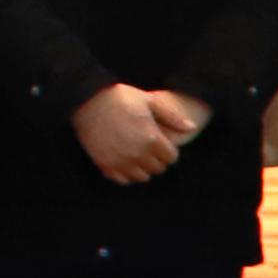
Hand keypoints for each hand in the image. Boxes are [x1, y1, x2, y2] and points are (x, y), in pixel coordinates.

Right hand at [70, 84, 190, 185]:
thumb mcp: (149, 100)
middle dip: (156, 159)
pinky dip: (125, 174)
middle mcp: (138, 155)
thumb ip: (172, 117)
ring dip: (142, 168)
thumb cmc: (120, 97)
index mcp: (152, 139)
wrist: (86, 100)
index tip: (161, 141)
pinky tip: (122, 160)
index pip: (171, 158)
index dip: (168, 150)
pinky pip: (122, 180)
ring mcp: (121, 162)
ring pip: (142, 177)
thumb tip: (191, 128)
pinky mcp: (105, 165)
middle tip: (148, 147)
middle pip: (158, 169)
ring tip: (136, 154)